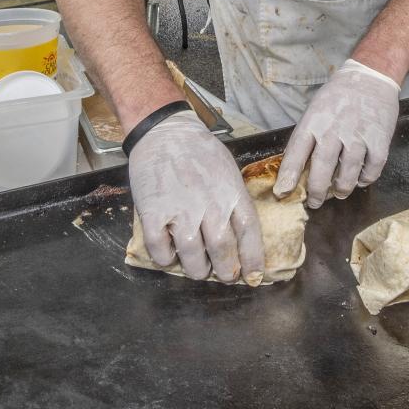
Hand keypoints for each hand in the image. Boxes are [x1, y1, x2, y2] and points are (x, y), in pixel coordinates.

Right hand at [127, 110, 264, 282]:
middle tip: (224, 275)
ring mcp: (181, 211)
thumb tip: (239, 233)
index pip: (250, 233)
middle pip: (223, 251)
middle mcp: (210, 205)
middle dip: (226, 271)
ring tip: (198, 269)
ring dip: (197, 270)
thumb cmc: (199, 151)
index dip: (254, 259)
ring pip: (193, 259)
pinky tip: (169, 253)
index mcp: (232, 193)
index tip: (254, 276)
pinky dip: (166, 259)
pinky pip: (161, 252)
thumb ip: (234, 200)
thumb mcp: (228, 171)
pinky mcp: (154, 214)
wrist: (164, 131)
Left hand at [274, 59, 399, 208]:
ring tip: (339, 192)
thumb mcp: (314, 110)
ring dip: (342, 189)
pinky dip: (365, 179)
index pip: (296, 153)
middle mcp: (334, 130)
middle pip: (322, 170)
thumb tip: (294, 169)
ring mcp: (358, 136)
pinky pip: (372, 170)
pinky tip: (360, 178)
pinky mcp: (379, 140)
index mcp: (314, 122)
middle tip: (314, 202)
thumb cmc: (338, 96)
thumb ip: (306, 137)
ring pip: (348, 175)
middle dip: (316, 192)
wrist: (370, 77)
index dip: (288, 176)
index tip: (282, 193)